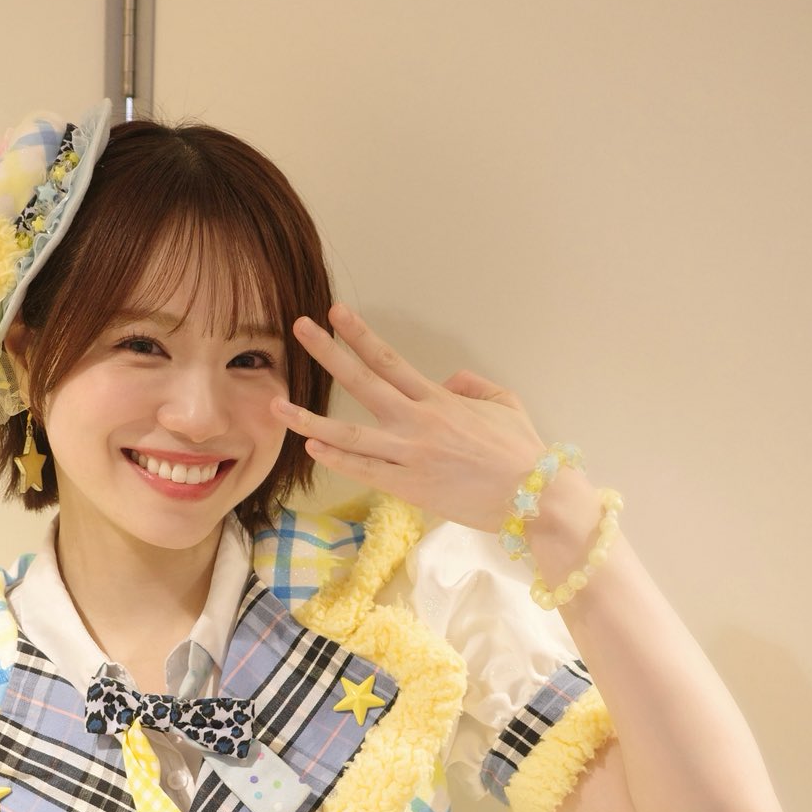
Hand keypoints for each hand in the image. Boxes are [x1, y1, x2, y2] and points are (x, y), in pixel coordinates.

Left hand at [275, 303, 549, 533]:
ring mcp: (410, 455)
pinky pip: (364, 470)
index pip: (389, 359)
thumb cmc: (522, 451)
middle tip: (299, 329)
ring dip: (310, 418)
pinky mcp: (409, 487)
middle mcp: (418, 421)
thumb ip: (472, 384)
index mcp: (439, 398)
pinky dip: (336, 457)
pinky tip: (310, 445)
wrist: (534, 499)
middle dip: (328, 353)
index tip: (334, 313)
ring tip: (277, 404)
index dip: (359, 334)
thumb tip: (446, 380)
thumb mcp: (504, 403)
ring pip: (350, 433)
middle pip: (363, 382)